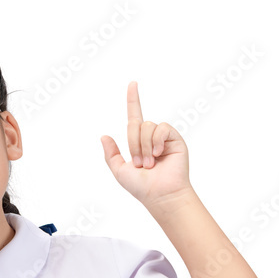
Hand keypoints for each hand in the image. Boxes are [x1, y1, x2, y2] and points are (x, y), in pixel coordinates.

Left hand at [100, 82, 193, 210]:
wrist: (160, 194)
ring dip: (143, 146)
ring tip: (149, 163)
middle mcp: (150, 136)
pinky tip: (157, 154)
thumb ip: (111, 154)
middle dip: (132, 144)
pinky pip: (161, 128)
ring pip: (146, 126)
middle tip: (138, 164)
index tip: (132, 84)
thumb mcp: (119, 170)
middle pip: (135, 124)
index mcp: (138, 142)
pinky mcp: (174, 138)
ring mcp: (163, 137)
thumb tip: (104, 135)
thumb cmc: (141, 186)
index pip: (134, 116)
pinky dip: (155, 141)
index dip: (133, 100)